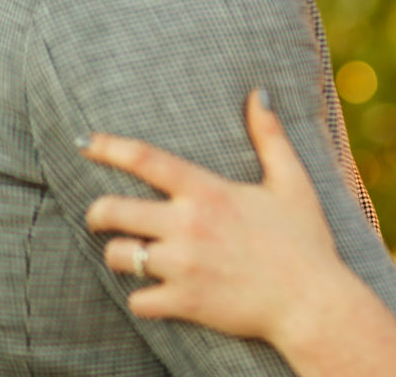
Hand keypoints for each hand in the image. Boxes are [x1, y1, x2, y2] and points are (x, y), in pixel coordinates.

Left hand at [82, 89, 341, 342]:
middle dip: (97, 212)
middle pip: (112, 210)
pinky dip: (144, 298)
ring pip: (118, 256)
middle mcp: (188, 225)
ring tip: (134, 255)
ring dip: (121, 255)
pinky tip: (157, 293)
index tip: (84, 142)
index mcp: (209, 192)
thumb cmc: (304, 239)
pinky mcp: (182, 302)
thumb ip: (270, 136)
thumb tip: (260, 93)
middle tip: (102, 217)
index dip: (108, 147)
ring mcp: (182, 266)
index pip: (146, 160)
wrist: (311, 300)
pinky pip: (137, 300)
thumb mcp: (291, 181)